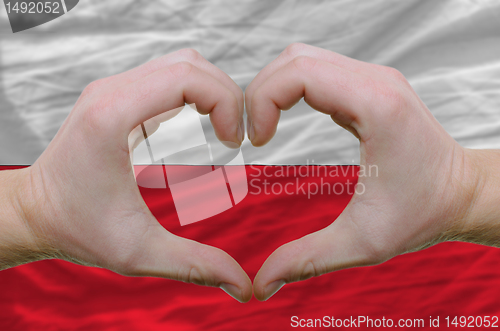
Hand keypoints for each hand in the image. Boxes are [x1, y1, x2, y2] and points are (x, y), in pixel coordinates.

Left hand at [2, 49, 251, 302]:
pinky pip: (167, 76)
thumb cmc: (78, 229)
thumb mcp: (139, 252)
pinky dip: (195, 92)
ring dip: (212, 91)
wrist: (35, 213)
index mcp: (113, 116)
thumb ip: (195, 265)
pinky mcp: (117, 96)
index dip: (226, 102)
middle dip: (226, 95)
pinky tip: (203, 123)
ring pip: (180, 63)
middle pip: (190, 64)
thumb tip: (243, 286)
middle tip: (236, 137)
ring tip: (224, 130)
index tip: (235, 143)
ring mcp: (112, 89)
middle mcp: (111, 92)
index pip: (187, 77)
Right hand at [245, 43, 494, 300]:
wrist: (462, 193)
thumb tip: (260, 285)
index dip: (261, 100)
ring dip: (273, 88)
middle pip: (294, 59)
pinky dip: (290, 89)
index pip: (299, 73)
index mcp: (376, 107)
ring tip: (263, 128)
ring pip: (303, 58)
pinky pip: (318, 70)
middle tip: (251, 135)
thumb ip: (306, 260)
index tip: (255, 142)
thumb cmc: (423, 214)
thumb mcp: (362, 243)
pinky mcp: (369, 85)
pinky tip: (284, 119)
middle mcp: (376, 81)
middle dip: (259, 92)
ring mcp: (374, 79)